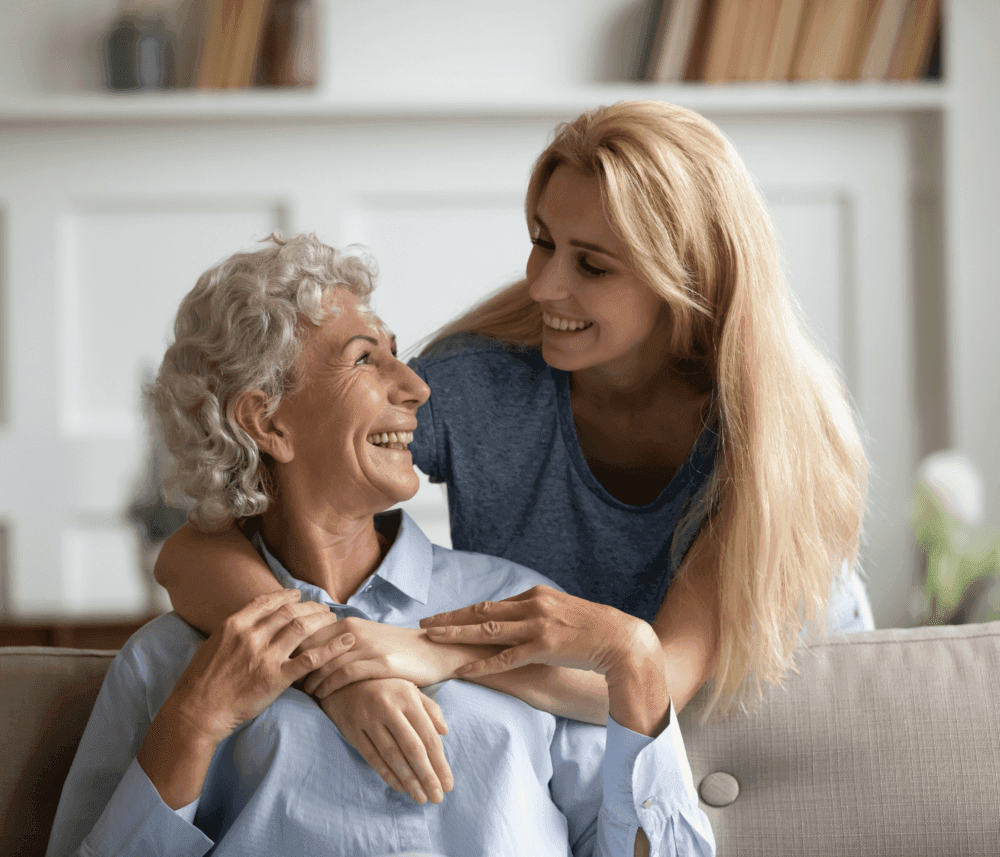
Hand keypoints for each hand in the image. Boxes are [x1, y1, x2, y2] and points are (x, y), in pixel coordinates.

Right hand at [168, 589, 353, 744]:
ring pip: (302, 628)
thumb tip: (251, 622)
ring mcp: (265, 657)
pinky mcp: (277, 678)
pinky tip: (345, 641)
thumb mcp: (213, 646)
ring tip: (332, 618)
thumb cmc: (200, 683)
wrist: (196, 712)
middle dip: (310, 607)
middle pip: (289, 612)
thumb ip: (235, 632)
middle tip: (322, 607)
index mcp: (234, 625)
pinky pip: (311, 659)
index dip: (287, 596)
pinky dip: (332, 648)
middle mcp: (251, 636)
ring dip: (321, 620)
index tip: (299, 595)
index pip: (267, 602)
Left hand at [302, 616, 475, 697]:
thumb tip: (312, 656)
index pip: (310, 634)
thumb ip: (341, 644)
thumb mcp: (366, 639)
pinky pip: (347, 674)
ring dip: (312, 680)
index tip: (284, 666)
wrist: (431, 651)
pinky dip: (330, 686)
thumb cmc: (395, 648)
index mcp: (349, 624)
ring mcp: (368, 647)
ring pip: (328, 663)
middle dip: (298, 665)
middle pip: (314, 648)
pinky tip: (323, 696)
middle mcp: (356, 632)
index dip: (294, 651)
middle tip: (287, 682)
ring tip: (305, 692)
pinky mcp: (381, 663)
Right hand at [319, 679, 452, 804]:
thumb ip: (430, 709)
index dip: (439, 762)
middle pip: (412, 748)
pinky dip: (387, 775)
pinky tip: (400, 787)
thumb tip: (445, 732)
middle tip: (437, 797)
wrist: (346, 680)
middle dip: (427, 776)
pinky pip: (372, 758)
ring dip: (408, 780)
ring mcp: (369, 720)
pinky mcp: (354, 731)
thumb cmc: (386, 688)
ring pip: (392, 756)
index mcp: (407, 697)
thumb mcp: (410, 690)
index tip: (448, 784)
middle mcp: (388, 707)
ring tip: (421, 797)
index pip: (428, 735)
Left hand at [418, 585, 641, 677]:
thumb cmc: (595, 629)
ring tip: (432, 638)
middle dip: (451, 617)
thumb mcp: (563, 613)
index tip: (445, 616)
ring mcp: (538, 626)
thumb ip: (539, 615)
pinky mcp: (544, 647)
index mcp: (536, 595)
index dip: (466, 611)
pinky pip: (506, 657)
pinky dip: (482, 663)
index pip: (493, 603)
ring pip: (487, 629)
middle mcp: (533, 605)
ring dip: (456, 633)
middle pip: (482, 610)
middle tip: (425, 623)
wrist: (622, 638)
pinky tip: (463, 668)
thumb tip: (521, 620)